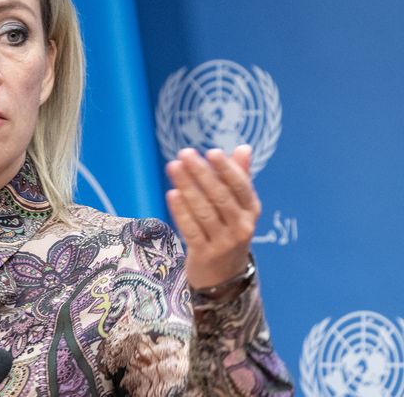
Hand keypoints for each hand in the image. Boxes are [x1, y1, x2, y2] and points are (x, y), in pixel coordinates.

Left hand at [164, 145, 259, 288]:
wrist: (224, 276)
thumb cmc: (228, 230)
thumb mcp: (238, 207)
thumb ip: (240, 177)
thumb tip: (243, 148)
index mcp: (251, 211)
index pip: (240, 186)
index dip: (227, 169)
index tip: (211, 151)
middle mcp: (241, 227)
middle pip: (220, 196)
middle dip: (201, 173)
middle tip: (184, 154)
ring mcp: (223, 242)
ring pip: (203, 211)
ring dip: (187, 187)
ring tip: (173, 167)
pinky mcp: (204, 254)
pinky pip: (190, 229)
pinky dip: (181, 210)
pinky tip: (172, 193)